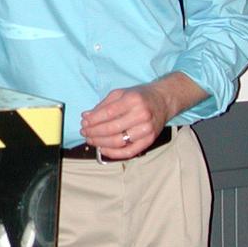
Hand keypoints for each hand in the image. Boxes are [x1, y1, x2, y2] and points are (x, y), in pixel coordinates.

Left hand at [78, 73, 205, 159]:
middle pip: (112, 128)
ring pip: (118, 141)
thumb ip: (103, 105)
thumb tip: (86, 117)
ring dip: (100, 143)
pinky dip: (113, 153)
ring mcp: (146, 129)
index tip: (84, 122)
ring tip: (91, 140)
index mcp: (133, 100)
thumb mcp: (121, 93)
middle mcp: (141, 115)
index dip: (93, 120)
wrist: (163, 101)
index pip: (108, 113)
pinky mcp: (149, 140)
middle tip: (84, 132)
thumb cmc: (140, 96)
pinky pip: (129, 151)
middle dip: (94, 132)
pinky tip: (103, 148)